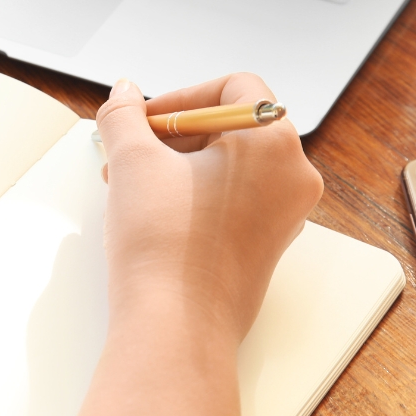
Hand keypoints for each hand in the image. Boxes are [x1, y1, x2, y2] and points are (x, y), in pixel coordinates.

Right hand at [35, 75, 321, 415]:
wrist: (173, 327)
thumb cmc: (164, 246)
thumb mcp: (133, 161)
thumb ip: (124, 116)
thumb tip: (123, 94)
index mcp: (274, 143)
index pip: (235, 88)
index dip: (181, 96)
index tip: (145, 118)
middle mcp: (291, 178)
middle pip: (232, 127)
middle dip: (172, 133)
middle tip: (131, 149)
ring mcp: (282, 217)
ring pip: (229, 167)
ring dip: (176, 165)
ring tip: (130, 182)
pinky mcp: (263, 249)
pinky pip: (232, 202)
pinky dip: (193, 195)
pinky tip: (150, 212)